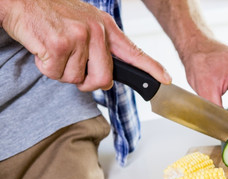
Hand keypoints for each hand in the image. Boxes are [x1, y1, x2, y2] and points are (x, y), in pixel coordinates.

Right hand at [0, 0, 170, 90]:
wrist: (22, 1)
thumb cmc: (53, 15)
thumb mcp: (85, 23)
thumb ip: (100, 46)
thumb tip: (107, 76)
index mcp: (105, 27)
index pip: (134, 52)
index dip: (152, 68)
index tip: (166, 79)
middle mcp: (96, 32)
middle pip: (103, 79)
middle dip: (87, 82)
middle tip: (73, 68)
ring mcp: (78, 37)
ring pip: (76, 79)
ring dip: (62, 72)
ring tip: (55, 49)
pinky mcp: (59, 45)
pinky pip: (56, 75)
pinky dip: (46, 68)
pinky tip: (44, 49)